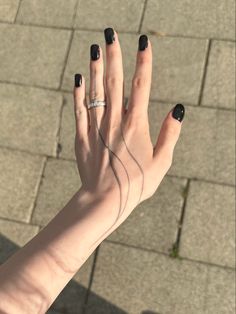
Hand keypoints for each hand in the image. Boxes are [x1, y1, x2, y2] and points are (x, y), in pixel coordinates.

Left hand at [73, 28, 184, 238]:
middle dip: (114, 55)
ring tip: (94, 48)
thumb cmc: (137, 184)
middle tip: (111, 33)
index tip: (143, 42)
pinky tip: (78, 78)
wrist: (105, 200)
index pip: (141, 86)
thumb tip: (179, 109)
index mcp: (136, 125)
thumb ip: (170, 134)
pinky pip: (79, 110)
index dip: (143, 62)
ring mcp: (96, 128)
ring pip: (95, 92)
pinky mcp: (82, 137)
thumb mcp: (162, 162)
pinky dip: (78, 93)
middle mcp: (115, 121)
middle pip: (115, 82)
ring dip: (95, 68)